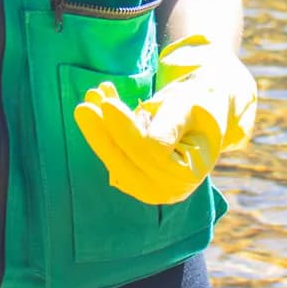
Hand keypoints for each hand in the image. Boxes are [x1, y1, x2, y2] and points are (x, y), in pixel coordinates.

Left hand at [72, 34, 257, 205]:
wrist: (202, 110)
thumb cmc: (199, 103)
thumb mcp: (190, 107)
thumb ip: (170, 124)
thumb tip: (148, 142)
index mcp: (189, 172)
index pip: (150, 153)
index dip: (126, 130)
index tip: (108, 104)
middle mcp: (169, 189)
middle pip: (127, 163)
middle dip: (103, 134)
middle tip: (84, 106)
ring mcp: (150, 187)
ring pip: (115, 161)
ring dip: (98, 130)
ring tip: (90, 99)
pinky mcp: (134, 178)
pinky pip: (113, 155)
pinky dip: (102, 131)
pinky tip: (97, 103)